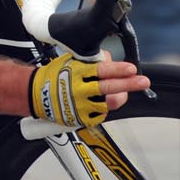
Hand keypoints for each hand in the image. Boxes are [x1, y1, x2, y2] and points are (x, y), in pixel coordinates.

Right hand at [28, 51, 148, 128]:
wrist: (36, 94)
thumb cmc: (55, 75)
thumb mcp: (71, 61)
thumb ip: (92, 61)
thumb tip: (112, 60)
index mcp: (77, 72)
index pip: (101, 70)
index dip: (118, 70)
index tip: (131, 69)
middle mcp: (79, 90)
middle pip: (109, 88)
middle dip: (129, 84)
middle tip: (143, 81)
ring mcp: (80, 106)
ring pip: (108, 104)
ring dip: (119, 97)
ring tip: (123, 93)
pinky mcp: (80, 118)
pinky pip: (101, 114)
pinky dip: (104, 107)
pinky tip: (102, 101)